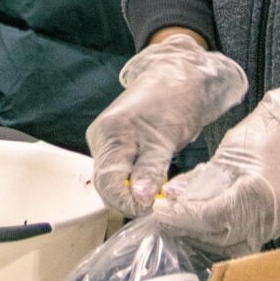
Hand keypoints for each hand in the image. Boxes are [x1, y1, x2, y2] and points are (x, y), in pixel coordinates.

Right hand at [85, 34, 247, 216]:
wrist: (179, 73)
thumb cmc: (174, 98)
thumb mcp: (165, 138)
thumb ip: (151, 170)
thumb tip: (141, 199)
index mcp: (109, 134)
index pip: (107, 183)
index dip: (128, 201)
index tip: (152, 207)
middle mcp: (101, 138)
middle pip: (107, 184)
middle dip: (131, 198)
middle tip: (159, 203)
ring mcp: (107, 141)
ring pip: (114, 180)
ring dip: (134, 191)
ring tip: (159, 193)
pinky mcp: (117, 143)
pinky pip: (122, 170)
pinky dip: (136, 180)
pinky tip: (154, 181)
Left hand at [153, 90, 279, 255]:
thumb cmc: (270, 131)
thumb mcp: (230, 151)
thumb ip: (201, 178)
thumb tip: (172, 197)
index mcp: (260, 192)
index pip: (214, 217)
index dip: (184, 216)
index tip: (162, 211)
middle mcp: (273, 215)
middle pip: (222, 237)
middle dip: (189, 229)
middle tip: (166, 218)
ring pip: (234, 246)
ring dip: (204, 236)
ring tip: (182, 221)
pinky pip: (246, 239)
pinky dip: (223, 234)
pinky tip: (205, 223)